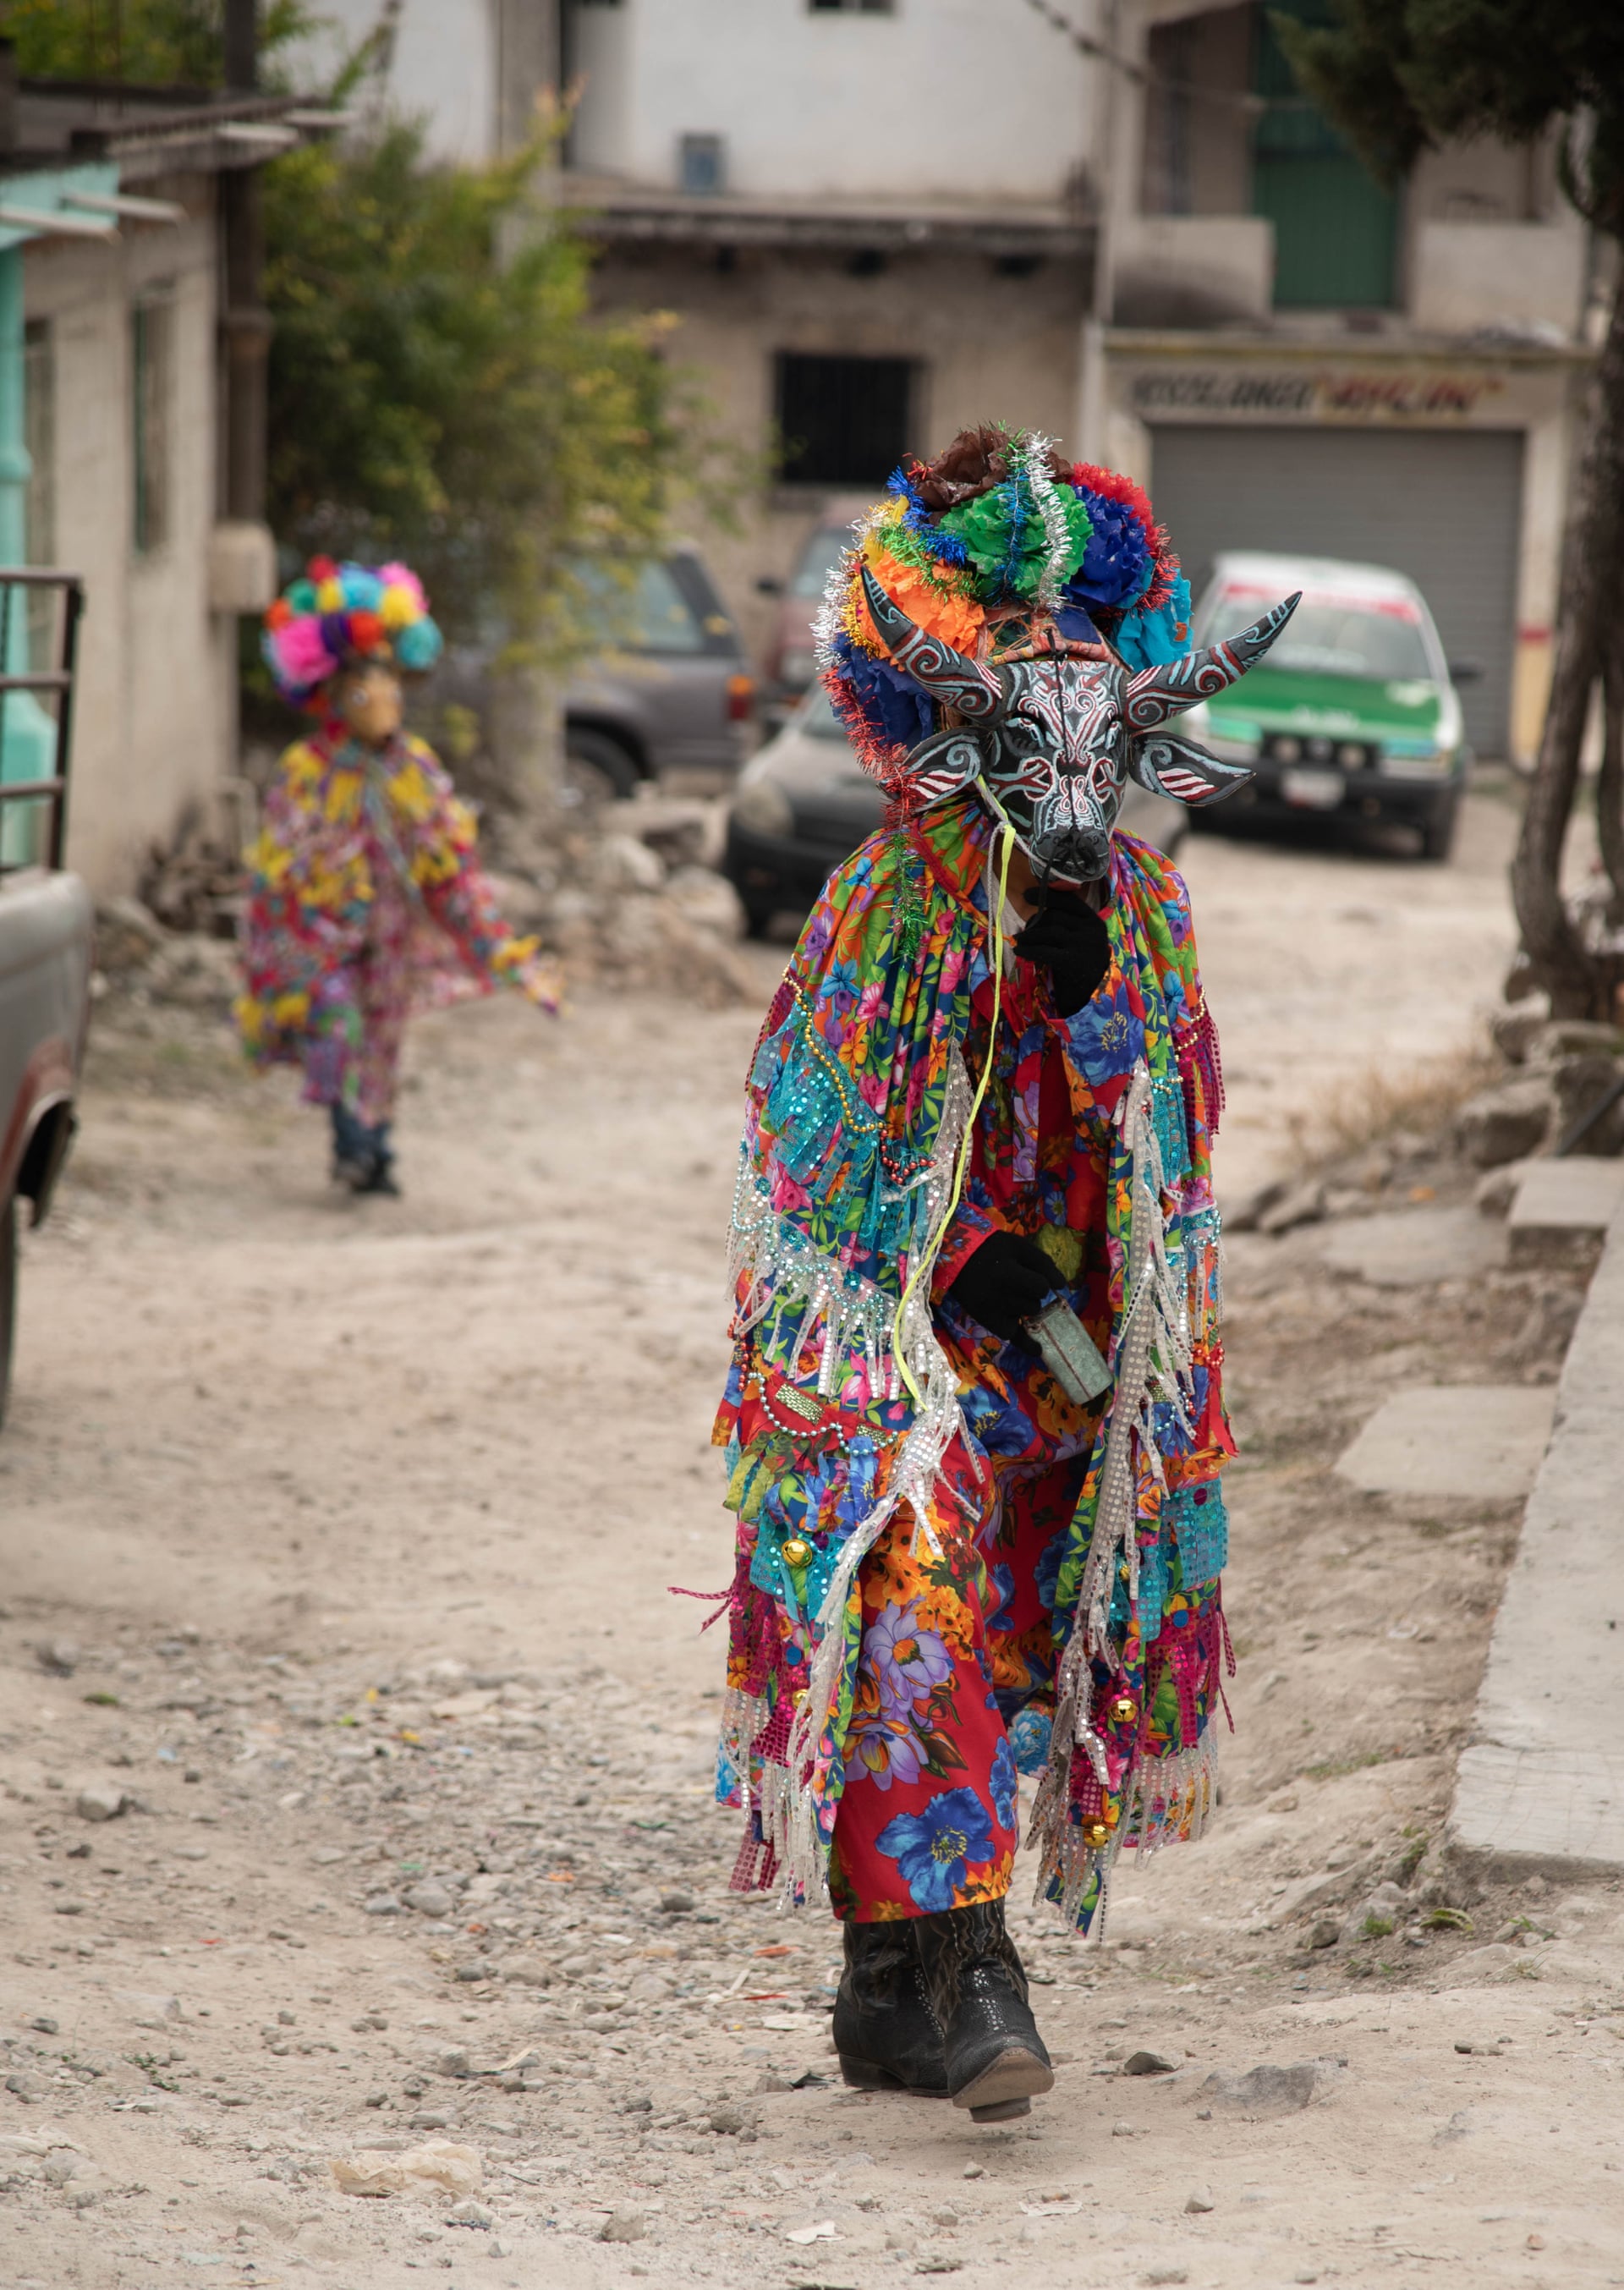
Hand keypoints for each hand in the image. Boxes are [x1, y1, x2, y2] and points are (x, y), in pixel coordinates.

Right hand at [946, 1230, 1056, 1344]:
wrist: (957, 1260)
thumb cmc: (991, 1250)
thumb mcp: (1018, 1246)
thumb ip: (1043, 1263)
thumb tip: (1062, 1286)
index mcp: (1006, 1274)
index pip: (1041, 1287)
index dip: (1041, 1281)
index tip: (1031, 1275)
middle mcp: (999, 1296)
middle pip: (1035, 1303)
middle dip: (1032, 1294)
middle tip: (1017, 1282)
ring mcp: (992, 1312)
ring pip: (1028, 1316)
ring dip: (1027, 1307)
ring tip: (1013, 1295)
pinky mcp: (987, 1321)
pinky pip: (1012, 1337)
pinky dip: (1026, 1344)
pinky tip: (1038, 1350)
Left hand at [1015, 892, 1109, 1018]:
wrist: (1095, 992)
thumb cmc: (1082, 962)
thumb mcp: (1080, 938)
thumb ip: (1066, 923)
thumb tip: (1035, 911)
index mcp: (1094, 920)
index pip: (1068, 901)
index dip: (1046, 895)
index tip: (1027, 895)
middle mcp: (1091, 930)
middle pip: (1055, 916)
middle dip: (1034, 922)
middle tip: (1022, 932)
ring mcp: (1084, 945)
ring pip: (1049, 931)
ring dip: (1029, 935)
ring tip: (1018, 941)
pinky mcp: (1073, 961)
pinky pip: (1045, 951)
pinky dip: (1028, 950)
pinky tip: (1019, 951)